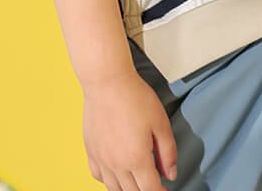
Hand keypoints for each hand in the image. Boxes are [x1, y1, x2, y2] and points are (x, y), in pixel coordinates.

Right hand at [82, 67, 177, 189]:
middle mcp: (116, 164)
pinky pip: (98, 176)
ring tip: (137, 179)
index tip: (165, 190)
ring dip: (128, 188)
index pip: (150, 190)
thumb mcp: (160, 122)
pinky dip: (109, 179)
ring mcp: (101, 159)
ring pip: (114, 188)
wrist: (107, 82)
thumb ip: (168, 151)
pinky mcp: (91, 151)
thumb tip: (170, 174)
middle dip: (146, 190)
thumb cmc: (134, 97)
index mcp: (136, 158)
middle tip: (154, 182)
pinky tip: (116, 171)